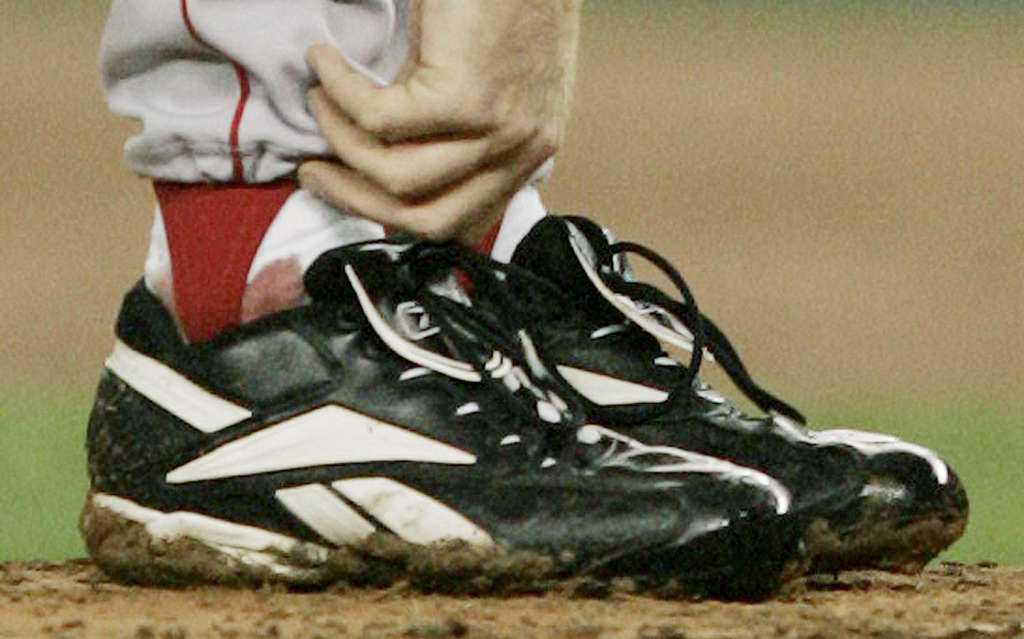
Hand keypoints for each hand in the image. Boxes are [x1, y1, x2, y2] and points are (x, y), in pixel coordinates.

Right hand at [298, 0, 580, 244]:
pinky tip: (326, 62)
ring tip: (319, 102)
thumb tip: (380, 154)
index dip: (398, 217)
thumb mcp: (484, 81)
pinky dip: (341, 93)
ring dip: (342, 142)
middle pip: (428, 219)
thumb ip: (450, 130)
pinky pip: (379, 119)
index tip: (355, 192)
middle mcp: (520, 151)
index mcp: (525, 152)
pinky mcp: (467, 98)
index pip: (461, 222)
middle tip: (314, 173)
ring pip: (398, 176)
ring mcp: (497, 130)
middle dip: (357, 201)